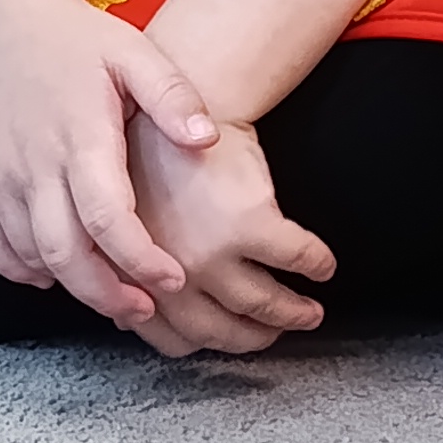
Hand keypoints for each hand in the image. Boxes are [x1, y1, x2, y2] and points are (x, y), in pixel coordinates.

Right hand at [0, 0, 220, 327]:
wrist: (0, 18)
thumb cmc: (74, 37)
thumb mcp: (135, 53)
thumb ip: (174, 97)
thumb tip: (207, 141)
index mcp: (78, 136)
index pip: (107, 219)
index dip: (140, 259)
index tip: (171, 279)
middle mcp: (31, 163)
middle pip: (64, 253)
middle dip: (106, 293)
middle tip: (143, 309)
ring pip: (27, 255)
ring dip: (67, 284)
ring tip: (108, 295)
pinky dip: (17, 268)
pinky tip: (49, 273)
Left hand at [116, 117, 332, 355]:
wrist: (172, 100)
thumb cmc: (144, 153)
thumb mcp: (118, 221)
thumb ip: (127, 271)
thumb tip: (133, 316)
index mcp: (132, 274)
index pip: (168, 335)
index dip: (203, 343)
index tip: (228, 338)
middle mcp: (166, 272)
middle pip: (218, 330)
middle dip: (254, 339)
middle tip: (278, 334)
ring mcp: (209, 251)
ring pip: (261, 302)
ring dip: (292, 313)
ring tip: (309, 311)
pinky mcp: (250, 224)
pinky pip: (296, 258)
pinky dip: (316, 265)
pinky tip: (324, 266)